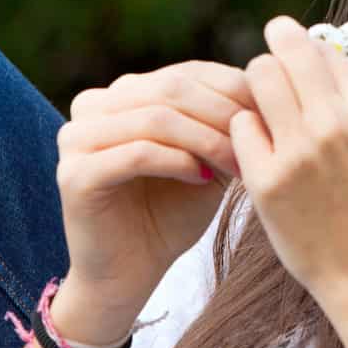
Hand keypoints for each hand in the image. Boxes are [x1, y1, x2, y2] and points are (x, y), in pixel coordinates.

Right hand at [51, 61, 248, 343]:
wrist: (131, 274)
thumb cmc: (173, 212)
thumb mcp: (207, 157)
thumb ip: (224, 120)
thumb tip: (268, 84)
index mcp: (124, 92)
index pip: (187, 73)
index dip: (235, 90)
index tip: (273, 116)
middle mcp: (95, 106)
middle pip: (172, 89)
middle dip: (224, 114)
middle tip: (262, 139)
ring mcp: (77, 137)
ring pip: (157, 119)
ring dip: (207, 139)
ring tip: (239, 163)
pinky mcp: (74, 174)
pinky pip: (137, 153)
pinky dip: (177, 161)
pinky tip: (203, 178)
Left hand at [232, 17, 347, 316]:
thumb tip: (315, 53)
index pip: (320, 48)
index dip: (304, 55)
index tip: (298, 68)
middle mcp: (334, 121)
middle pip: (284, 51)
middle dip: (275, 60)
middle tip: (272, 81)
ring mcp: (299, 150)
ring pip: (257, 76)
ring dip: (257, 89)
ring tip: (266, 114)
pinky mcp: (266, 181)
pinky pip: (240, 126)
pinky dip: (247, 132)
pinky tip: (262, 152)